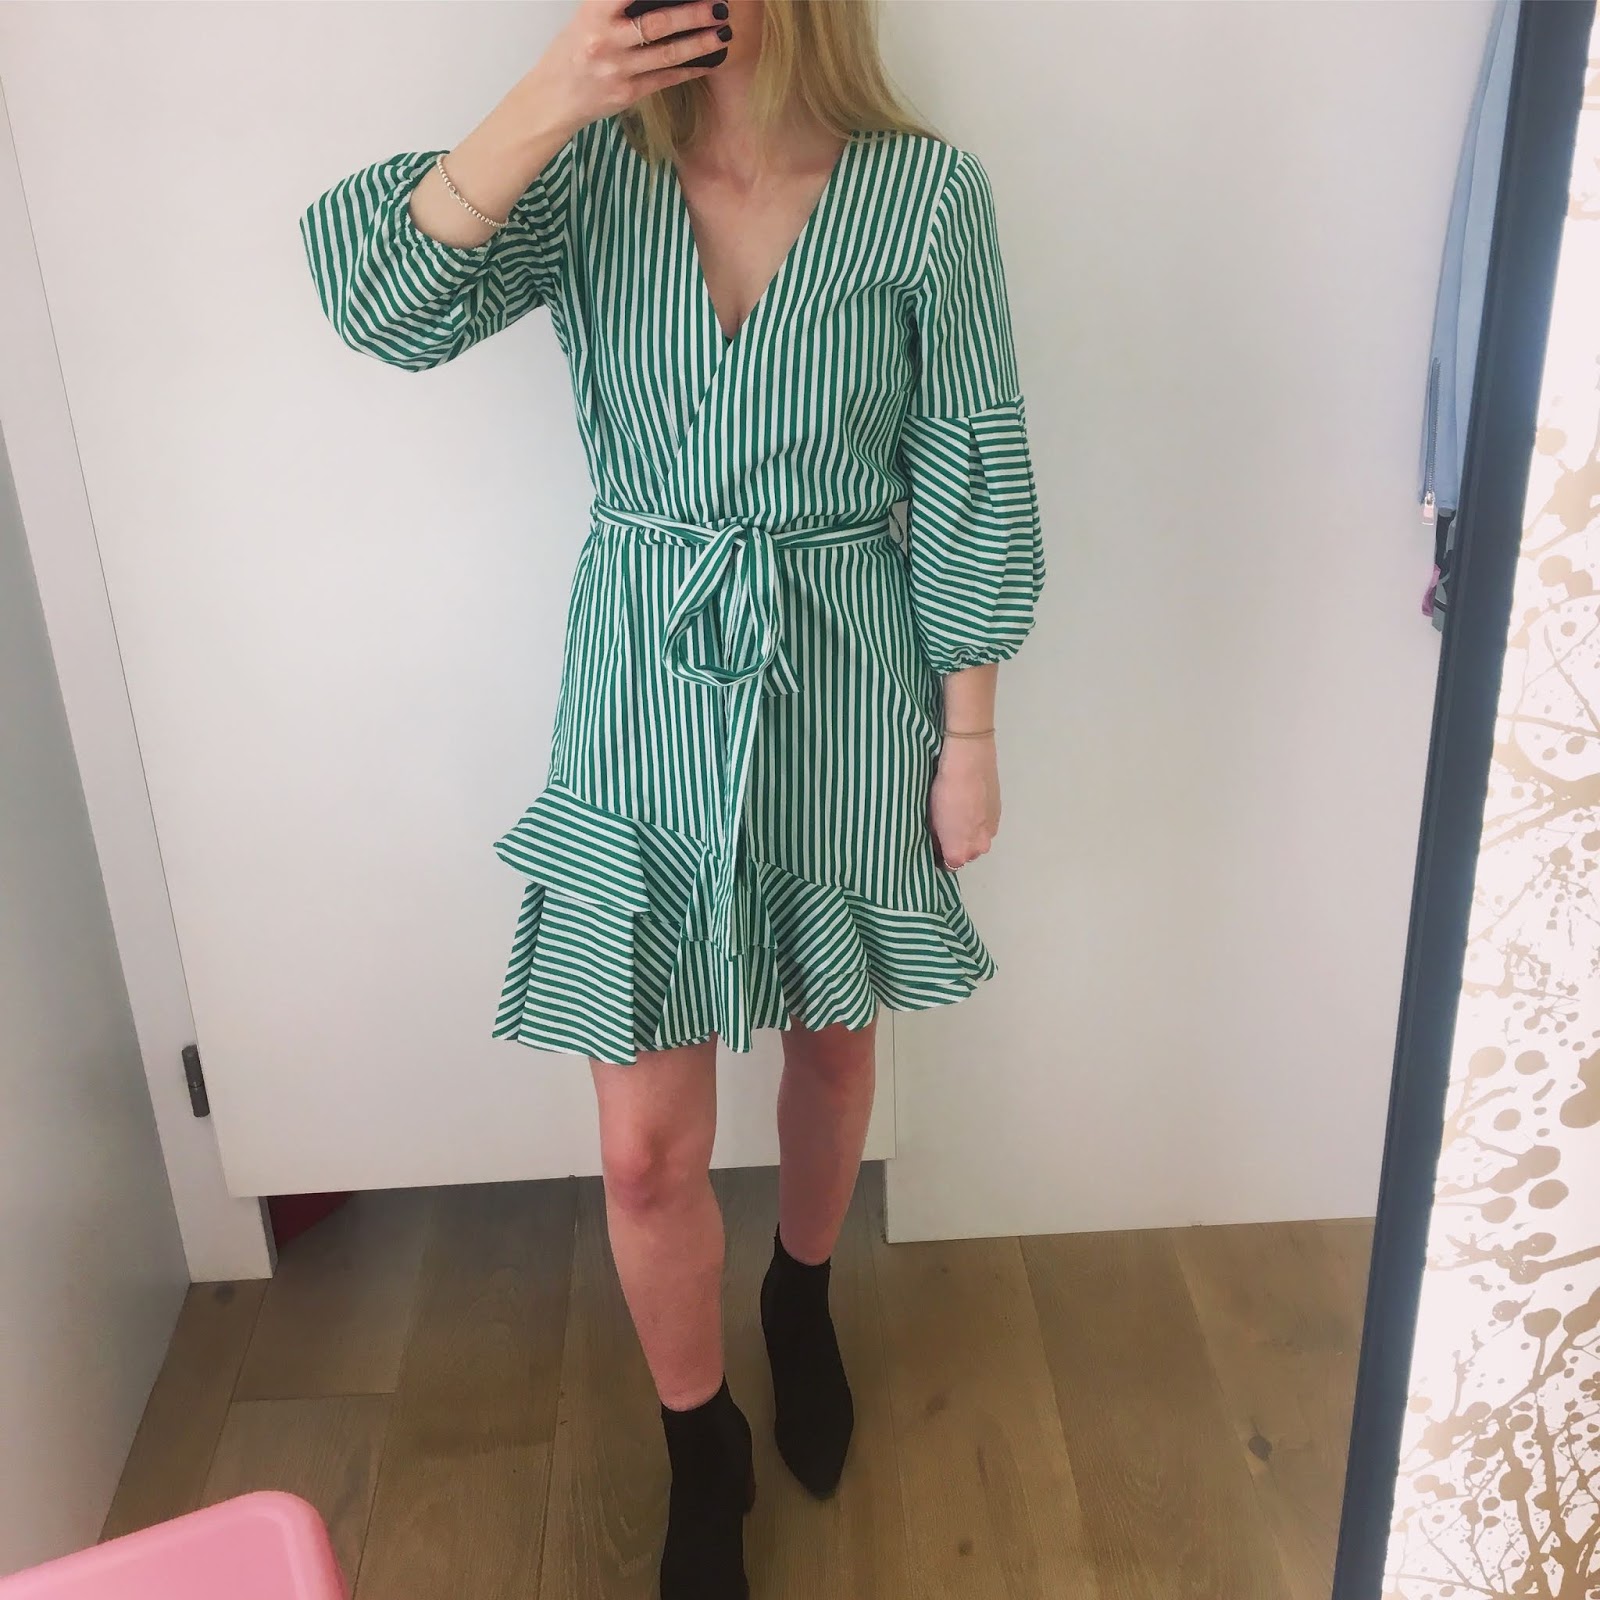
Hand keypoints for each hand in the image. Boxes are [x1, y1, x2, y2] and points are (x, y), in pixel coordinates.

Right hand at [531, 0, 730, 131]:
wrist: (554, 97)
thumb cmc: (575, 50)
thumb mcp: (588, 17)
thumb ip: (618, 5)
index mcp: (595, 12)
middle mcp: (606, 40)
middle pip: (659, 23)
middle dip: (694, 14)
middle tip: (721, 6)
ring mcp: (617, 69)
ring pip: (667, 54)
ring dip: (700, 43)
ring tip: (724, 33)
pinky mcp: (627, 94)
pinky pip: (664, 79)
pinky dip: (689, 70)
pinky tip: (708, 62)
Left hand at [928, 736, 1001, 870]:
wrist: (970, 760)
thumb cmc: (944, 789)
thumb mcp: (931, 817)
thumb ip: (937, 838)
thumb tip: (939, 844)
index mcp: (960, 851)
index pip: (949, 866)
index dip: (939, 855)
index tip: (933, 843)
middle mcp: (979, 848)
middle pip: (966, 855)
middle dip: (955, 846)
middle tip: (943, 827)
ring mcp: (991, 832)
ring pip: (977, 841)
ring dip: (968, 834)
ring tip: (957, 813)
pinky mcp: (999, 815)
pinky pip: (985, 827)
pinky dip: (978, 821)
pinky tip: (970, 805)